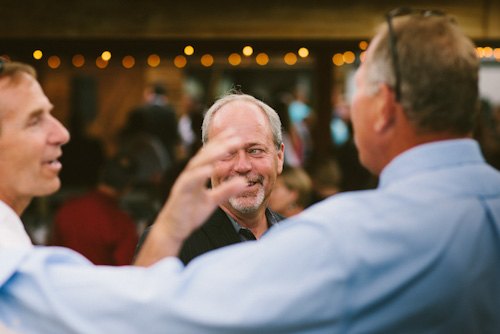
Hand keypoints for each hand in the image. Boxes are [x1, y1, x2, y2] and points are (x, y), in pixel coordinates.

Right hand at [134, 130, 246, 265]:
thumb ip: (226, 191)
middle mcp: (190, 175)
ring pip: (197, 165)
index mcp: (197, 175)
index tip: (235, 134)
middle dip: (220, 145)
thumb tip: (243, 182)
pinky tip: (209, 169)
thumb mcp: (212, 201)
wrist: (173, 230)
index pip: (210, 155)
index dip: (221, 144)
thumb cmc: (190, 213)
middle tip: (236, 137)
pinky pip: (189, 182)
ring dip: (211, 155)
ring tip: (225, 148)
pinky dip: (199, 174)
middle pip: (205, 156)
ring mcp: (184, 183)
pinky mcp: (180, 194)